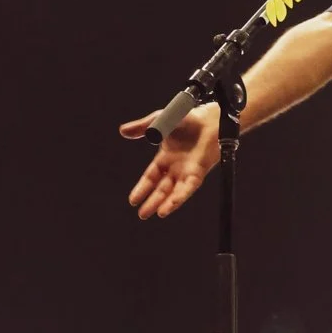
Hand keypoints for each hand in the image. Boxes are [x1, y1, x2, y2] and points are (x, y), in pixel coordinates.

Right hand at [120, 104, 219, 219]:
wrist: (209, 118)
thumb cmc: (186, 118)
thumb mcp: (159, 121)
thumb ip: (142, 127)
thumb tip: (122, 131)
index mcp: (165, 158)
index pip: (151, 177)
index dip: (142, 189)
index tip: (133, 201)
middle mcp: (176, 168)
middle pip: (161, 188)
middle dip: (152, 201)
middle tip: (142, 215)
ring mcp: (188, 171)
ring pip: (175, 192)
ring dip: (166, 203)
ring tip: (157, 214)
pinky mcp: (198, 172)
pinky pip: (188, 188)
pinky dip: (179, 196)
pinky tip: (170, 205)